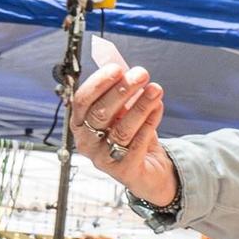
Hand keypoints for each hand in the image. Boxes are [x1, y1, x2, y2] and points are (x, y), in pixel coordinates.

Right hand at [68, 63, 175, 206]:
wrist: (147, 167)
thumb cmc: (130, 134)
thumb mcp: (121, 111)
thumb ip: (120, 92)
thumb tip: (125, 69)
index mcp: (80, 123)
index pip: (82, 100)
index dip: (99, 83)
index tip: (117, 68)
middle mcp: (87, 142)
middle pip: (101, 113)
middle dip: (122, 91)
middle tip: (141, 74)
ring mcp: (104, 158)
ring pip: (122, 129)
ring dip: (140, 105)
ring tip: (155, 89)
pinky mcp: (124, 170)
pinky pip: (138, 142)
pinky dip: (150, 121)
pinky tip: (158, 107)